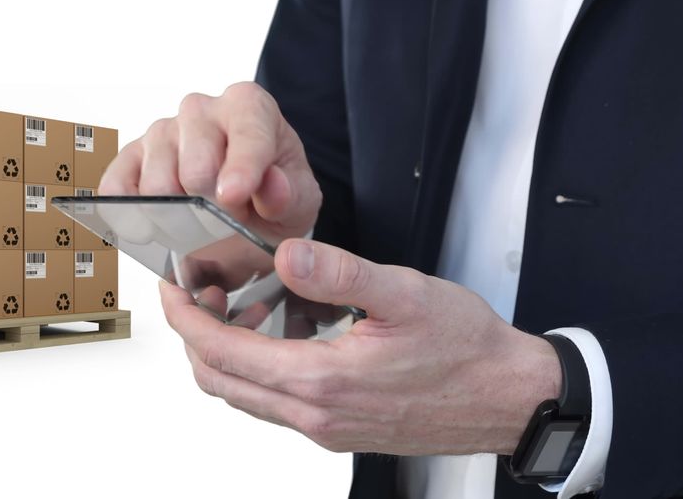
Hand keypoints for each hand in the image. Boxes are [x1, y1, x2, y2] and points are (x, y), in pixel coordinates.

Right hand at [98, 81, 321, 242]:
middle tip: (222, 224)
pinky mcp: (132, 156)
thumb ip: (289, 195)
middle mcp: (202, 110)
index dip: (241, 168)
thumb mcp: (298, 200)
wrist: (247, 210)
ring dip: (175, 217)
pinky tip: (150, 225)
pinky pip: (118, 184)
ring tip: (196, 225)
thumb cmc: (273, 195)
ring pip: (156, 182)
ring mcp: (162, 131)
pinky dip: (129, 212)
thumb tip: (272, 187)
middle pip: (194, 163)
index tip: (233, 197)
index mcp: (249, 107)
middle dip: (209, 206)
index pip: (246, 132)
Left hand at [159, 238, 561, 455]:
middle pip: (221, 382)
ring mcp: (326, 427)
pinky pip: (277, 404)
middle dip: (193, 337)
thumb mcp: (406, 294)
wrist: (510, 399)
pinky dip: (257, 370)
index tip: (172, 286)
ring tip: (230, 308)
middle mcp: (316, 414)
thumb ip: (340, 274)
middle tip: (192, 294)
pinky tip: (276, 334)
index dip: (185, 318)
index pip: (221, 353)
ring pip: (246, 397)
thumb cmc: (466, 350)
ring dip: (224, 355)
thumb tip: (287, 254)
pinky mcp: (340, 429)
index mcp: (322, 380)